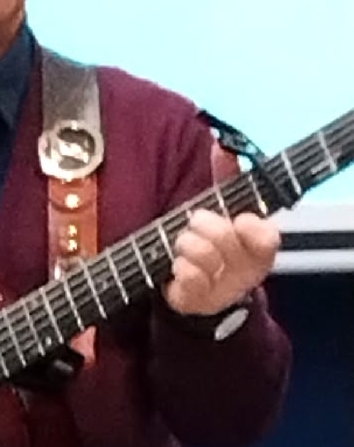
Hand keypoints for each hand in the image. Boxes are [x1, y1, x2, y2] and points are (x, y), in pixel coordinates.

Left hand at [165, 143, 279, 318]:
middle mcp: (247, 270)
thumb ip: (227, 178)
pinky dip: (179, 267)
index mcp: (260, 248)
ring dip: (185, 244)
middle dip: (202, 225)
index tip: (239, 220)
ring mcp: (224, 288)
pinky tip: (178, 268)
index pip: (267, 237)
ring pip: (201, 254)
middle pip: (222, 236)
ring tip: (184, 248)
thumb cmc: (216, 245)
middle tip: (196, 227)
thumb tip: (222, 144)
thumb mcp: (224, 210)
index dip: (251, 227)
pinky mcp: (199, 302)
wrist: (202, 293)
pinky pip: (188, 277)